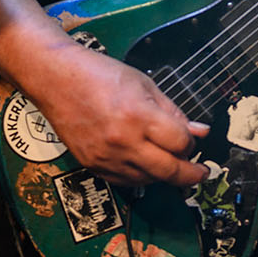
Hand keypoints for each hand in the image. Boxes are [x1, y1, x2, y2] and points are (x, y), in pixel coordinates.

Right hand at [20, 42, 210, 187]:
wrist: (57, 79)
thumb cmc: (100, 74)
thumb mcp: (144, 84)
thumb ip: (173, 111)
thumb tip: (199, 132)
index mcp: (138, 116)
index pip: (180, 143)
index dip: (191, 143)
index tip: (192, 139)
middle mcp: (123, 141)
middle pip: (169, 171)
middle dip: (190, 174)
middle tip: (200, 172)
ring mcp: (106, 157)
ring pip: (148, 180)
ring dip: (164, 174)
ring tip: (168, 161)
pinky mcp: (92, 165)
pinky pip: (125, 181)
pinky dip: (140, 176)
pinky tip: (145, 163)